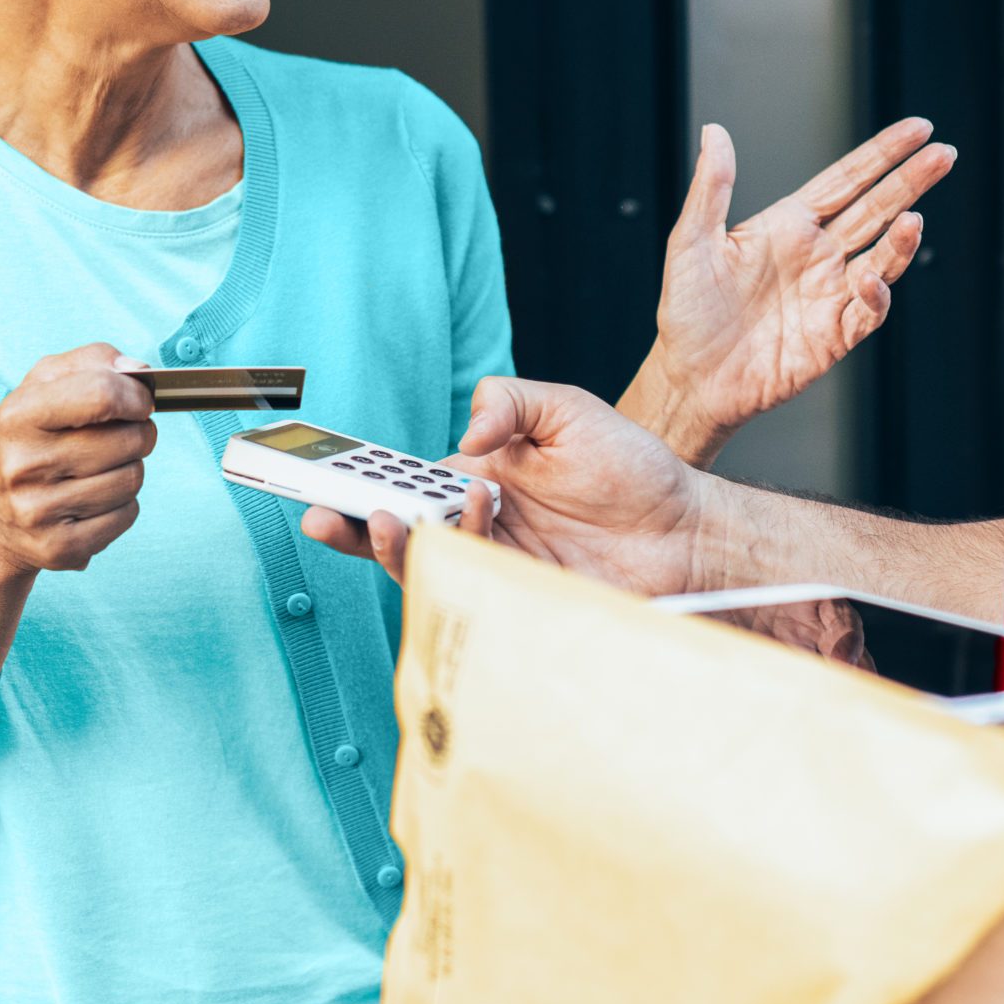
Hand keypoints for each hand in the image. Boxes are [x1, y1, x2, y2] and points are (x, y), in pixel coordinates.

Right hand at [0, 342, 155, 575]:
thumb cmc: (27, 440)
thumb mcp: (43, 386)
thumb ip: (93, 361)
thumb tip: (139, 371)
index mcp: (18, 415)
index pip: (101, 395)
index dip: (135, 396)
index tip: (141, 402)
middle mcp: (23, 464)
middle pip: (128, 440)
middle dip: (138, 433)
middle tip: (120, 436)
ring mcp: (39, 511)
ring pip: (132, 479)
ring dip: (130, 469)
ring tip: (101, 468)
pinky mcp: (59, 548)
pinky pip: (127, 516)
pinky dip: (122, 505)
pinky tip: (94, 500)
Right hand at [305, 377, 709, 596]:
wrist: (690, 532)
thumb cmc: (634, 470)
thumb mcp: (568, 410)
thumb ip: (510, 401)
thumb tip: (465, 432)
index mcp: (475, 479)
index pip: (401, 481)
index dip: (354, 481)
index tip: (313, 478)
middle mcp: (477, 526)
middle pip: (397, 531)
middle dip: (351, 524)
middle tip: (323, 514)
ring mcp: (496, 567)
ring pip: (424, 566)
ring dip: (395, 543)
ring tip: (384, 518)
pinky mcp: (519, 602)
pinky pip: (470, 588)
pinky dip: (458, 555)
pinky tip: (470, 520)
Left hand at [623, 120, 953, 464]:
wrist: (689, 380)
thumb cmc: (687, 313)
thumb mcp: (691, 242)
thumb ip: (711, 188)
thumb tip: (714, 132)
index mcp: (788, 226)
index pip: (847, 180)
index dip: (882, 154)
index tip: (918, 129)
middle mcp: (817, 256)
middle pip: (876, 209)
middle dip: (911, 182)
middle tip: (945, 154)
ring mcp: (829, 295)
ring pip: (882, 258)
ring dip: (902, 239)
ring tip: (914, 218)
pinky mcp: (834, 336)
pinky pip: (868, 312)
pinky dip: (876, 295)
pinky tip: (872, 278)